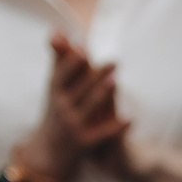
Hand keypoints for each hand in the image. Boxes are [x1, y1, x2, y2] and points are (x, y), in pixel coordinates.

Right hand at [18, 32, 127, 181]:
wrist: (49, 151)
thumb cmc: (56, 110)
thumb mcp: (55, 87)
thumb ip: (60, 59)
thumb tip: (58, 30)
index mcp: (54, 91)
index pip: (62, 74)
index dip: (71, 63)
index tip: (83, 49)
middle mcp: (60, 107)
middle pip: (79, 89)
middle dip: (94, 76)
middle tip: (114, 61)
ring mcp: (72, 125)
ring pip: (88, 108)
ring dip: (101, 95)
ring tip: (115, 81)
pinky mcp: (84, 143)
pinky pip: (102, 134)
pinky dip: (116, 128)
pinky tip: (131, 119)